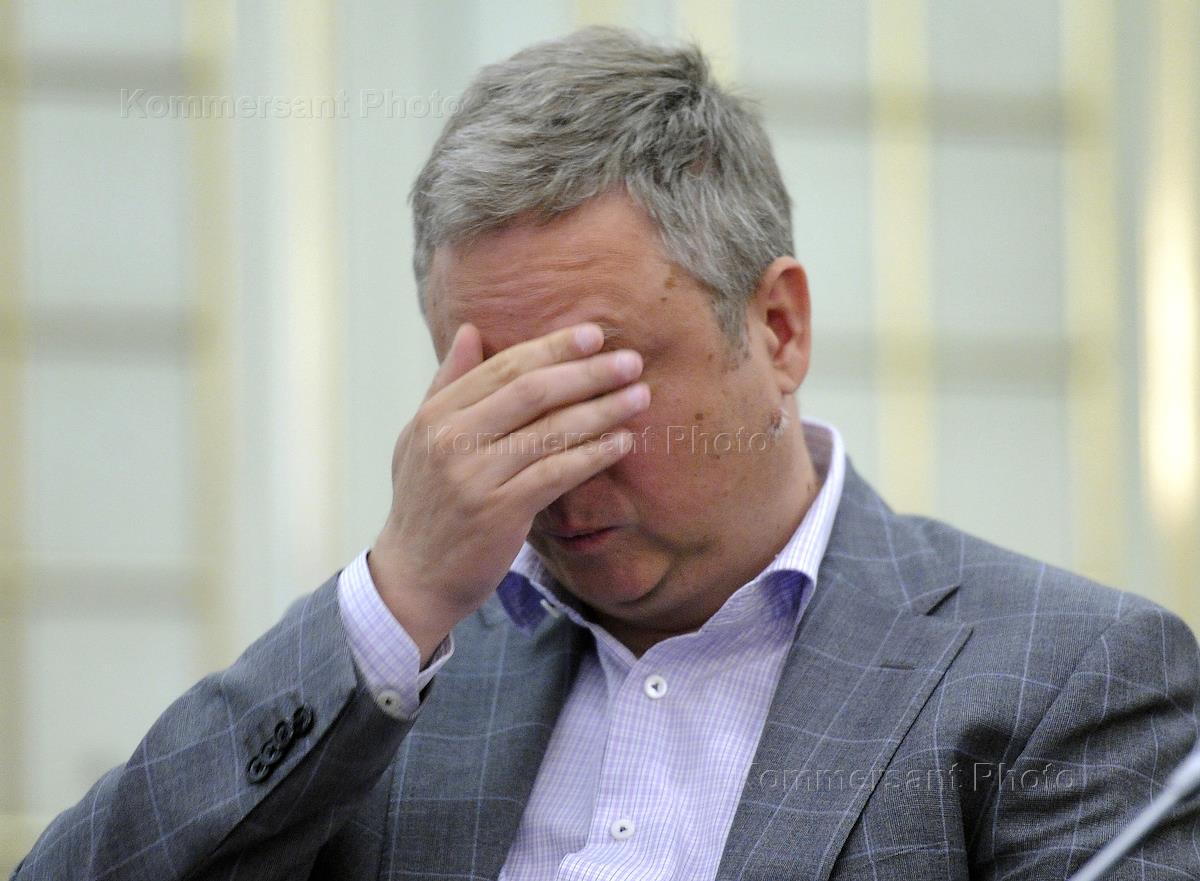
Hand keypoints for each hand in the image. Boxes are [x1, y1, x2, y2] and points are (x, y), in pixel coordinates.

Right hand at [368, 321, 648, 662]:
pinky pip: (557, 474)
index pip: (503, 368)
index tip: (594, 334)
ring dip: (602, 411)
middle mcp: (452, 440)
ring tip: (639, 397)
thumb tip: (471, 329)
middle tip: (631, 361)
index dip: (553, 347)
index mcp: (435, 415)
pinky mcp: (499, 513)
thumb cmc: (426, 503)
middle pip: (532, 391)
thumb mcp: (421, 438)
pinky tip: (620, 443)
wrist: (413, 578)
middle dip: (587, 372)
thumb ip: (448, 383)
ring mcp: (475, 477)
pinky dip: (593, 455)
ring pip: (551, 431)